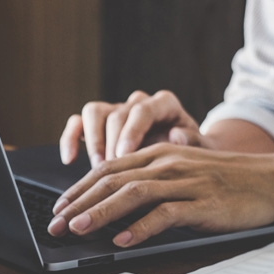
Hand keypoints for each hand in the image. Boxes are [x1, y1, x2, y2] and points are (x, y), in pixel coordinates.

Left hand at [47, 144, 273, 246]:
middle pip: (112, 180)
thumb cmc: (225, 181)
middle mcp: (167, 164)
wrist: (273, 181)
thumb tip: (112, 207)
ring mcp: (185, 183)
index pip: (107, 169)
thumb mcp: (182, 173)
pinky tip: (125, 240)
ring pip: (133, 194)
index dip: (78, 189)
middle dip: (79, 203)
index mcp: (158, 154)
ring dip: (102, 213)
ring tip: (79, 230)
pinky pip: (167, 214)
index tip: (57, 209)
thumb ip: (150, 183)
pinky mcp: (203, 204)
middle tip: (56, 224)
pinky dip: (143, 227)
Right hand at [60, 90, 203, 166]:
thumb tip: (177, 136)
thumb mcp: (203, 151)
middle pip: (116, 113)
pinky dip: (71, 139)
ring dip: (91, 141)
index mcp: (164, 105)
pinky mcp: (99, 125)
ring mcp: (117, 113)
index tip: (124, 155)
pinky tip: (69, 160)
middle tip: (109, 169)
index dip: (131, 131)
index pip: (143, 109)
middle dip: (110, 142)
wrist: (186, 162)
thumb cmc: (195, 157)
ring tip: (96, 168)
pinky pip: (78, 123)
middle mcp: (138, 104)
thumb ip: (194, 143)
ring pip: (94, 112)